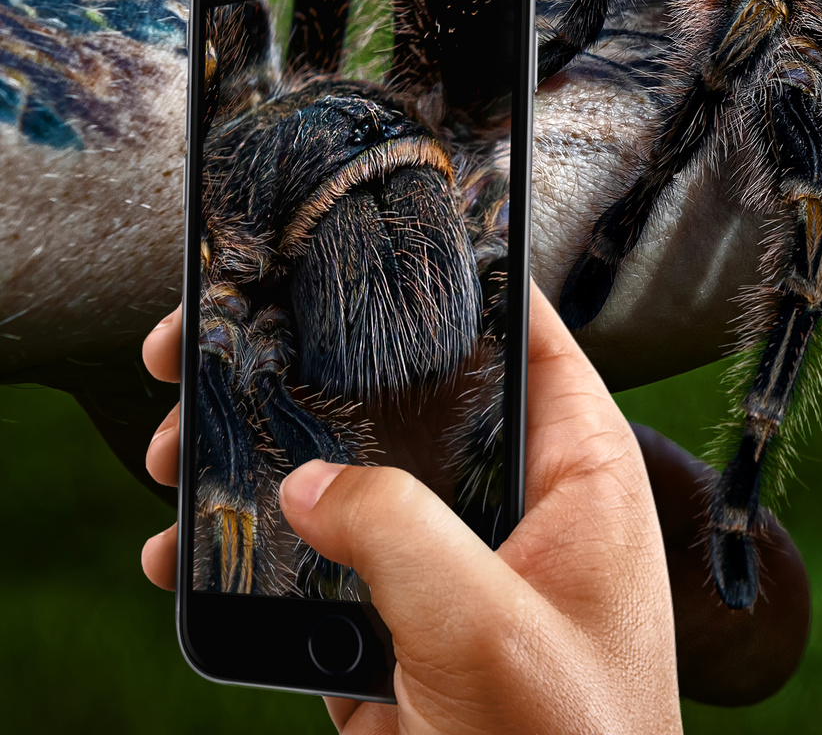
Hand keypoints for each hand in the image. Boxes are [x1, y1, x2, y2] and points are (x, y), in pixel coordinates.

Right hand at [141, 281, 682, 732]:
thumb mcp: (486, 623)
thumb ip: (398, 531)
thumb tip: (310, 482)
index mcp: (579, 478)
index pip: (528, 340)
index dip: (458, 285)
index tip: (367, 249)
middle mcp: (521, 510)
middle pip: (415, 408)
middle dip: (313, 380)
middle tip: (220, 358)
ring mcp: (460, 573)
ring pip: (357, 487)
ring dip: (262, 466)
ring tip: (178, 454)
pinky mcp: (407, 636)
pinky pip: (327, 576)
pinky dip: (255, 563)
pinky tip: (187, 556)